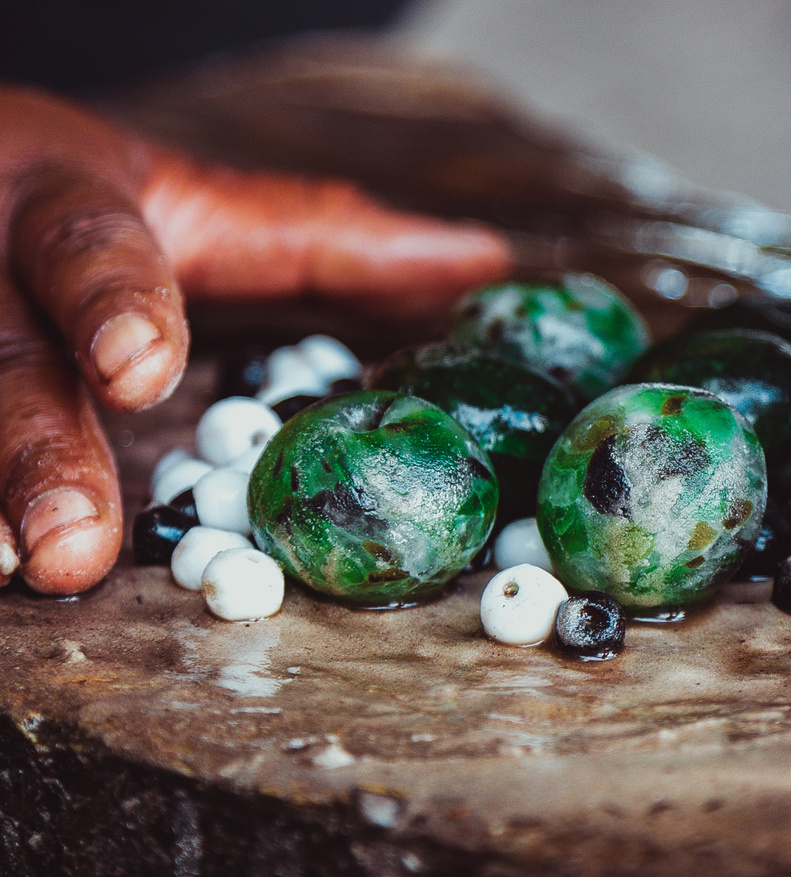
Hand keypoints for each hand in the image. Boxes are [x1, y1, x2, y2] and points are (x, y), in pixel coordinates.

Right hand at [0, 86, 510, 594]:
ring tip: (23, 577)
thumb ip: (327, 238)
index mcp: (68, 206)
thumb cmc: (97, 206)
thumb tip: (485, 263)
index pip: (88, 244)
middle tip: (70, 552)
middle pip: (2, 361)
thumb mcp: (206, 205)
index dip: (115, 303)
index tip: (143, 371)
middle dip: (32, 452)